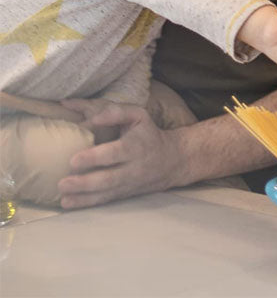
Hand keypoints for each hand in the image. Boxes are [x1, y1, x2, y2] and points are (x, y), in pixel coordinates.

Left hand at [57, 103, 182, 208]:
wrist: (172, 160)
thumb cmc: (148, 134)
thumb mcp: (139, 116)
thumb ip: (117, 112)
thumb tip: (94, 119)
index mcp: (135, 146)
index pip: (115, 153)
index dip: (94, 157)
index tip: (74, 160)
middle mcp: (133, 168)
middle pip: (108, 178)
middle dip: (84, 182)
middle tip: (62, 183)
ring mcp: (129, 184)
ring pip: (105, 193)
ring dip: (82, 197)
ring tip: (62, 198)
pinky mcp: (124, 194)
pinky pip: (105, 201)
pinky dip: (87, 204)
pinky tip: (68, 203)